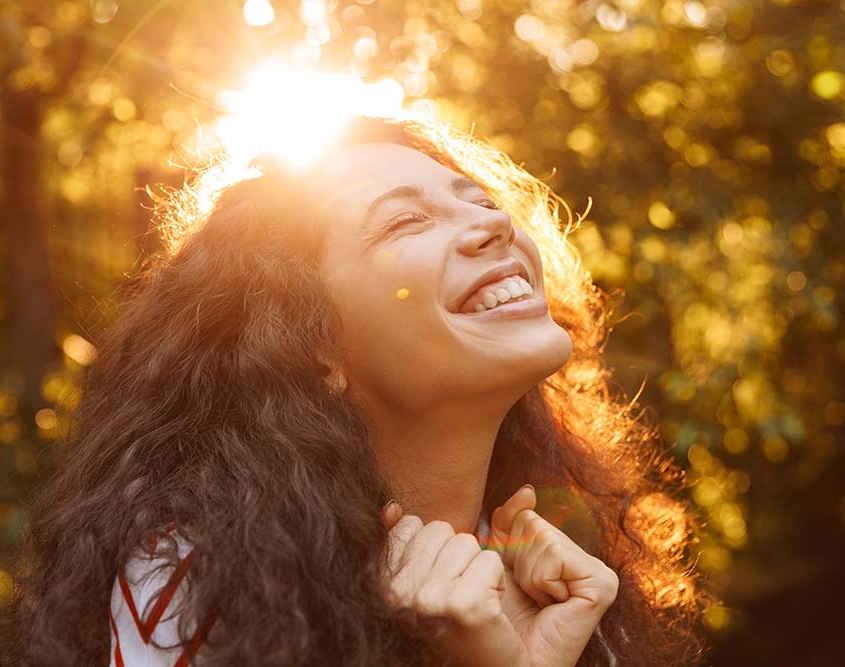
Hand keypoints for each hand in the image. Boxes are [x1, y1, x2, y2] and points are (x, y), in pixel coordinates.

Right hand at [381, 502, 528, 666]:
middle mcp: (400, 593)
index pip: (410, 525)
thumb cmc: (458, 624)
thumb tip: (392, 508)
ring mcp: (429, 599)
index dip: (434, 547)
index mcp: (386, 584)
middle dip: (457, 556)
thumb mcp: (424, 578)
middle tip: (458, 593)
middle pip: (440, 531)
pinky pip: (489, 561)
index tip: (439, 581)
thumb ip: (404, 541)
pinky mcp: (463, 604)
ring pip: (466, 543)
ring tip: (472, 601)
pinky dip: (496, 582)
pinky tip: (487, 610)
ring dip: (477, 569)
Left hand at [488, 486, 618, 666]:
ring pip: (541, 536)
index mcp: (555, 552)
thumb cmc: (499, 618)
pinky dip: (542, 581)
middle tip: (524, 596)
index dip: (503, 544)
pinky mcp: (602, 582)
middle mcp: (580, 558)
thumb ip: (508, 522)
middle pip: (530, 522)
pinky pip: (555, 555)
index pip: (521, 515)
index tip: (509, 582)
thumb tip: (529, 490)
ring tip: (538, 602)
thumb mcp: (495, 560)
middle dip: (514, 560)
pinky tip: (551, 605)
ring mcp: (594, 570)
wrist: (510, 663)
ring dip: (526, 574)